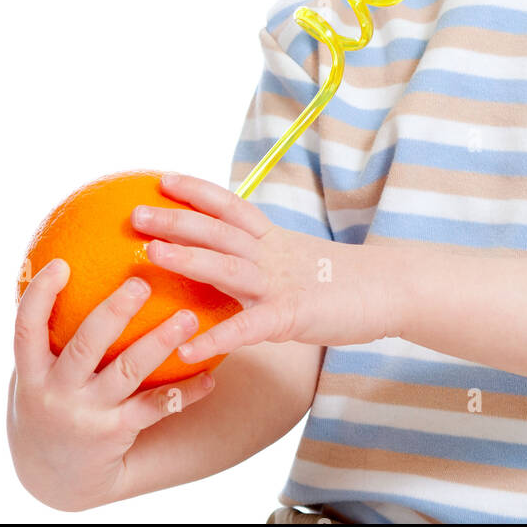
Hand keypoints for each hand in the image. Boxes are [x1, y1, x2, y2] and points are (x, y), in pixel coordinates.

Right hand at [7, 259, 214, 510]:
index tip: (61, 263)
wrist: (55, 474)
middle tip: (142, 281)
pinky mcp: (115, 433)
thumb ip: (51, 326)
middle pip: (85, 345)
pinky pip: (156, 408)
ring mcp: (85, 414)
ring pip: (127, 373)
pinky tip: (211, 375)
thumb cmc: (54, 396)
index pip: (27, 328)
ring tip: (189, 318)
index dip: (41, 296)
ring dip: (159, 343)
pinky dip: (185, 391)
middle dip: (112, 313)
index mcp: (32, 370)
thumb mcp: (40, 369)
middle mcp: (55, 391)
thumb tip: (69, 256)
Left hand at [130, 172, 399, 357]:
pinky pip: (249, 326)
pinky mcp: (293, 315)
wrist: (393, 289)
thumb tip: (236, 261)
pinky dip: (218, 336)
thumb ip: (267, 261)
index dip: (195, 191)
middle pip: (218, 229)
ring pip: (227, 265)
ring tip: (150, 254)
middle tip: (134, 211)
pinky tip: (188, 349)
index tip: (162, 178)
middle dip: (175, 217)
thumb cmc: (345, 281)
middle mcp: (272, 254)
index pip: (229, 206)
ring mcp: (281, 283)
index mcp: (274, 240)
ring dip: (187, 256)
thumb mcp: (299, 262)